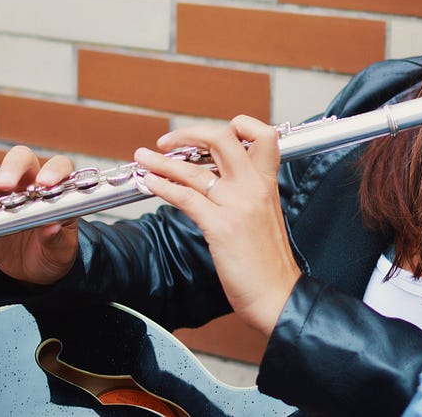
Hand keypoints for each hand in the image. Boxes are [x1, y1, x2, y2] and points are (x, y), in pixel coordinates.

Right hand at [0, 145, 80, 286]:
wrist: (31, 272)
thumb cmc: (52, 253)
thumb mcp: (60, 250)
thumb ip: (57, 238)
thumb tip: (53, 227)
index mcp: (54, 190)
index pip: (58, 166)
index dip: (53, 170)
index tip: (45, 182)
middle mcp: (28, 186)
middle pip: (20, 160)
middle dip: (10, 168)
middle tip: (4, 184)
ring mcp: (3, 197)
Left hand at [134, 116, 300, 337]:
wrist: (278, 296)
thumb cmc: (270, 263)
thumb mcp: (265, 216)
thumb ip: (248, 194)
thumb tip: (218, 181)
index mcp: (268, 182)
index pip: (261, 134)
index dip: (237, 126)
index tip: (210, 135)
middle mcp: (254, 187)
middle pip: (221, 138)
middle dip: (188, 133)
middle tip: (168, 141)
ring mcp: (237, 205)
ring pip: (194, 168)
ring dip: (161, 160)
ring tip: (143, 158)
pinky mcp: (221, 227)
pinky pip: (185, 197)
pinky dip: (163, 186)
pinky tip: (150, 183)